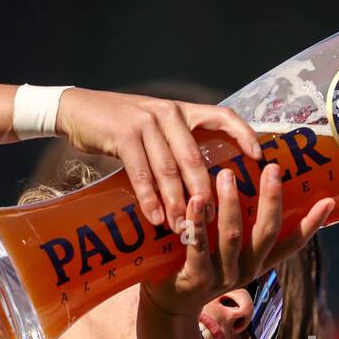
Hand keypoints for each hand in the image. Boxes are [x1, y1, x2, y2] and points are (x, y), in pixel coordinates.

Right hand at [56, 89, 261, 230]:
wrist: (78, 110)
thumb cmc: (122, 126)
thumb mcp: (156, 129)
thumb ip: (179, 146)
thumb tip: (204, 184)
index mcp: (183, 111)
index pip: (223, 116)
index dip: (243, 135)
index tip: (259, 158)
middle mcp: (169, 113)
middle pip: (195, 157)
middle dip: (205, 192)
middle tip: (213, 220)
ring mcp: (146, 122)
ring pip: (169, 169)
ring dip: (177, 202)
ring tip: (183, 228)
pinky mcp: (124, 133)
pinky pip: (142, 172)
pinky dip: (150, 198)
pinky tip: (155, 217)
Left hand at [142, 163, 333, 317]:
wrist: (171, 307)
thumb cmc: (199, 267)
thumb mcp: (226, 252)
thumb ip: (239, 227)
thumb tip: (245, 181)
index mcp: (258, 263)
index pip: (292, 243)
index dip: (311, 224)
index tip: (327, 200)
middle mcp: (246, 270)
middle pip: (267, 233)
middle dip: (271, 200)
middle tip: (272, 168)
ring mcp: (223, 276)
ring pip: (233, 236)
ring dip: (231, 204)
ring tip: (228, 174)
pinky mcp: (197, 278)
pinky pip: (198, 246)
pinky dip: (197, 222)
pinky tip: (195, 200)